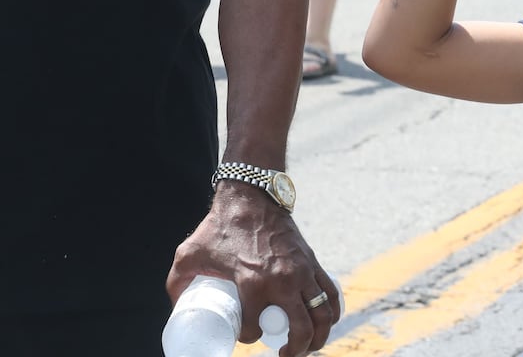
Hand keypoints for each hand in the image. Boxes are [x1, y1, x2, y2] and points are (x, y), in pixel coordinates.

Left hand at [167, 183, 340, 356]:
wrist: (251, 196)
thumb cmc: (219, 226)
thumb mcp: (188, 256)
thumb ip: (178, 284)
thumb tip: (177, 308)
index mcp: (253, 283)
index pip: (254, 329)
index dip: (248, 338)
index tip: (244, 334)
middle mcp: (284, 280)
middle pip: (300, 329)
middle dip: (294, 350)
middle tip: (283, 355)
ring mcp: (302, 271)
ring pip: (322, 314)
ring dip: (318, 337)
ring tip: (307, 346)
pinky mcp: (312, 262)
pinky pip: (331, 293)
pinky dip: (332, 312)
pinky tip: (326, 322)